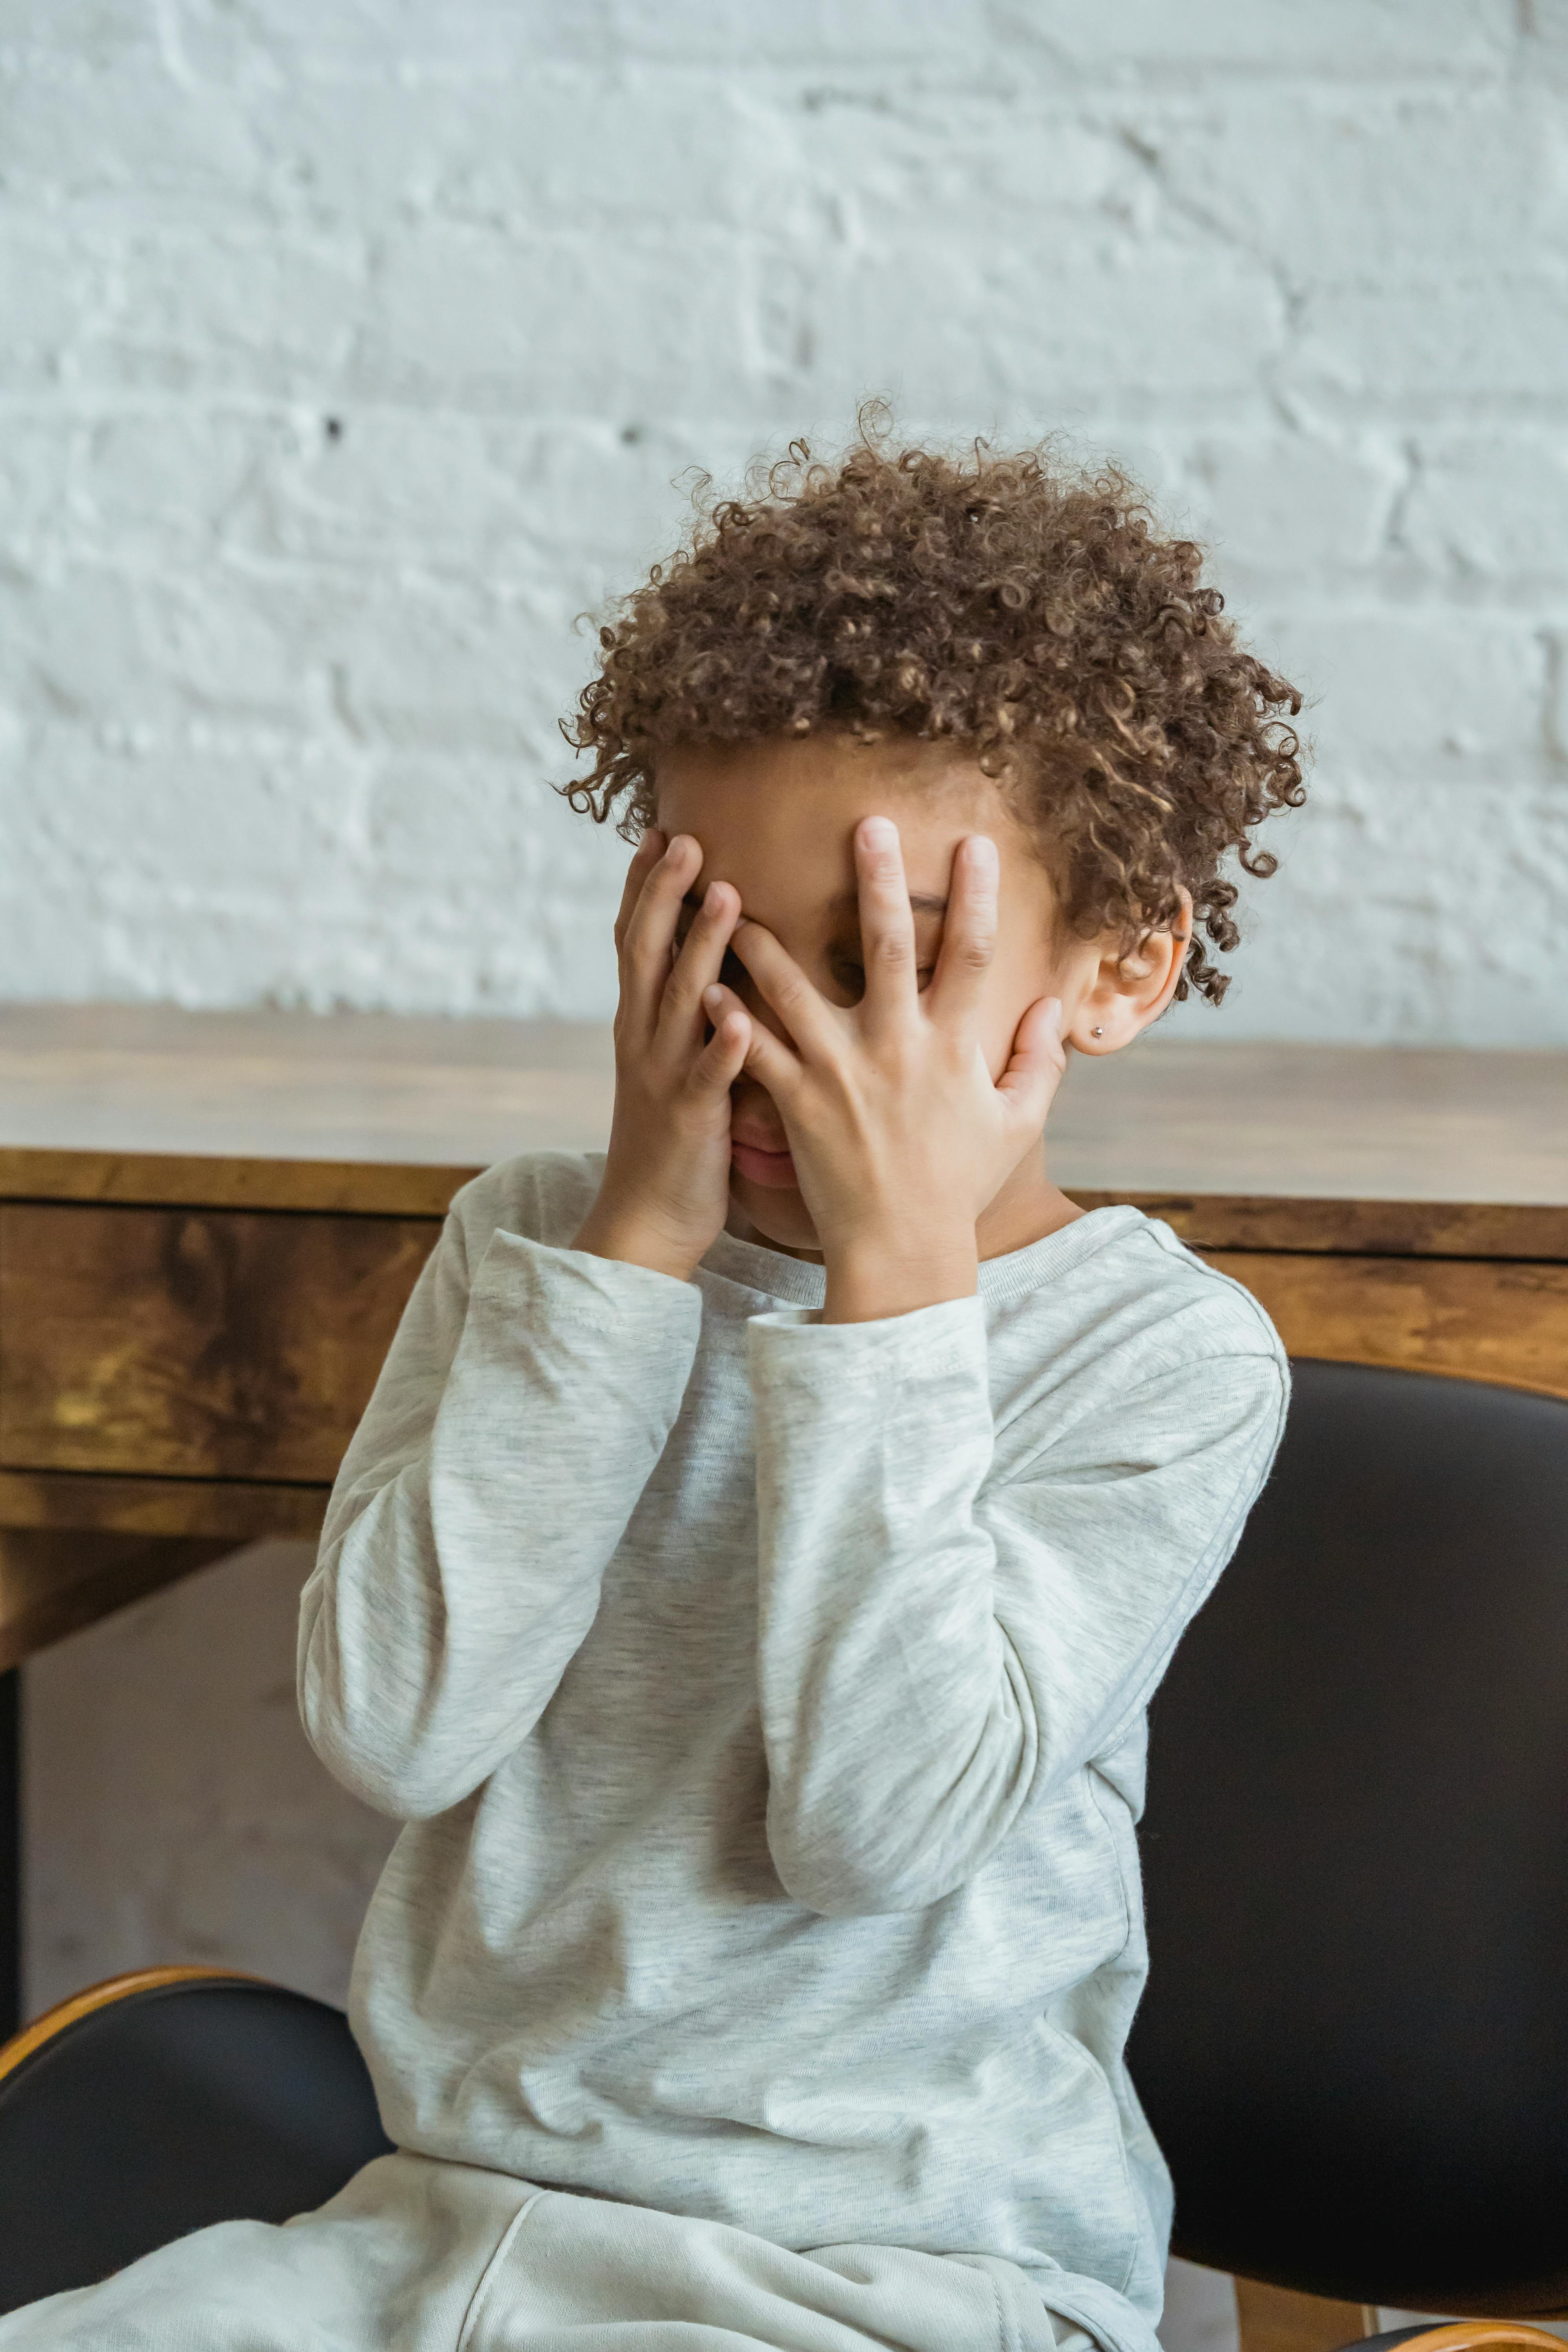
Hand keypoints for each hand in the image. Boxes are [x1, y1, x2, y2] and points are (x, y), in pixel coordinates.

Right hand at [573, 831, 751, 1281]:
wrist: (645, 1223)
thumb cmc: (675, 1140)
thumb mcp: (674, 1063)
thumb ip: (690, 1012)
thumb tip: (716, 962)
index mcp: (640, 1022)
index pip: (637, 939)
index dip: (645, 884)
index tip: (661, 829)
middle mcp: (643, 1038)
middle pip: (648, 951)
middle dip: (665, 892)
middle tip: (688, 837)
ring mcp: (663, 1076)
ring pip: (679, 1000)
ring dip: (700, 946)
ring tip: (726, 896)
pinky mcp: (689, 1118)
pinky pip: (707, 1075)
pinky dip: (721, 1043)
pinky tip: (740, 1016)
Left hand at [706, 817, 1064, 1321]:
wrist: (903, 1249)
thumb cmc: (957, 1186)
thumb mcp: (1015, 1125)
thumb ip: (1038, 1063)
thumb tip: (1053, 1008)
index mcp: (954, 1046)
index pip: (975, 954)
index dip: (978, 896)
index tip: (974, 843)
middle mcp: (898, 1047)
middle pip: (891, 946)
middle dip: (879, 881)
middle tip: (865, 824)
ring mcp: (843, 1072)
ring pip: (798, 988)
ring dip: (766, 938)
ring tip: (735, 894)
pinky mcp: (798, 1102)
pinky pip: (756, 1050)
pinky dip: (730, 1018)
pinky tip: (706, 984)